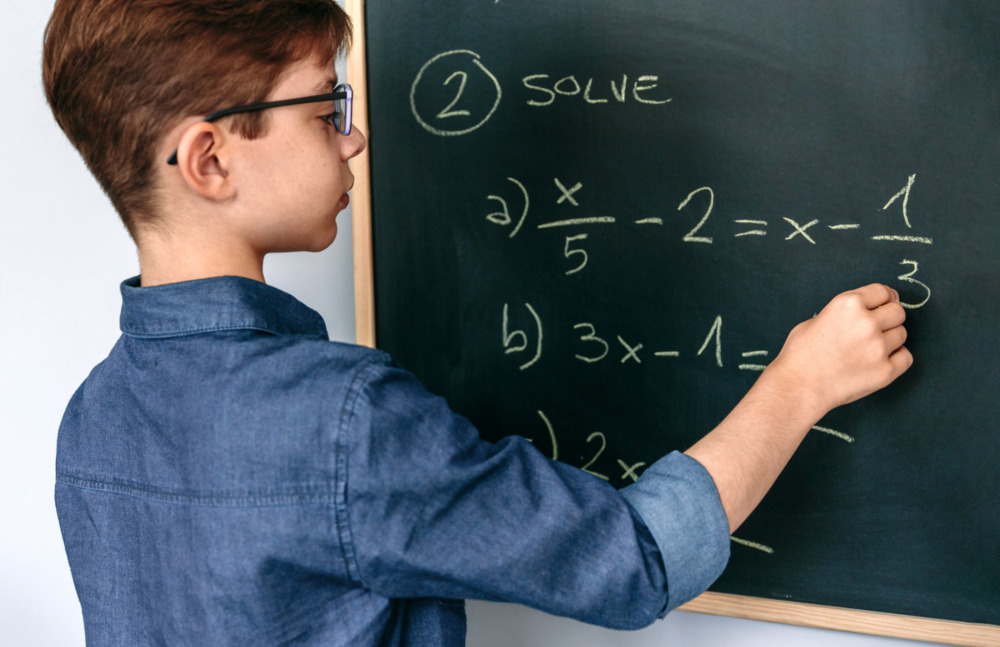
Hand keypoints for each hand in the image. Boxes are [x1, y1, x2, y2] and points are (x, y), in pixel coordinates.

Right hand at [767, 283, 911, 419]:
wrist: (798, 387)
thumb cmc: (800, 355)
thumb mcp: (816, 320)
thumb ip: (843, 314)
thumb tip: (863, 314)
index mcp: (848, 304)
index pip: (882, 291)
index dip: (884, 297)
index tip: (885, 303)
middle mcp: (867, 322)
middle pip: (898, 312)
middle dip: (889, 318)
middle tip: (877, 328)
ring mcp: (878, 347)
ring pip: (902, 334)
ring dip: (890, 339)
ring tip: (871, 348)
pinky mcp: (885, 371)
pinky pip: (906, 357)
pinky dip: (897, 358)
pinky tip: (881, 360)